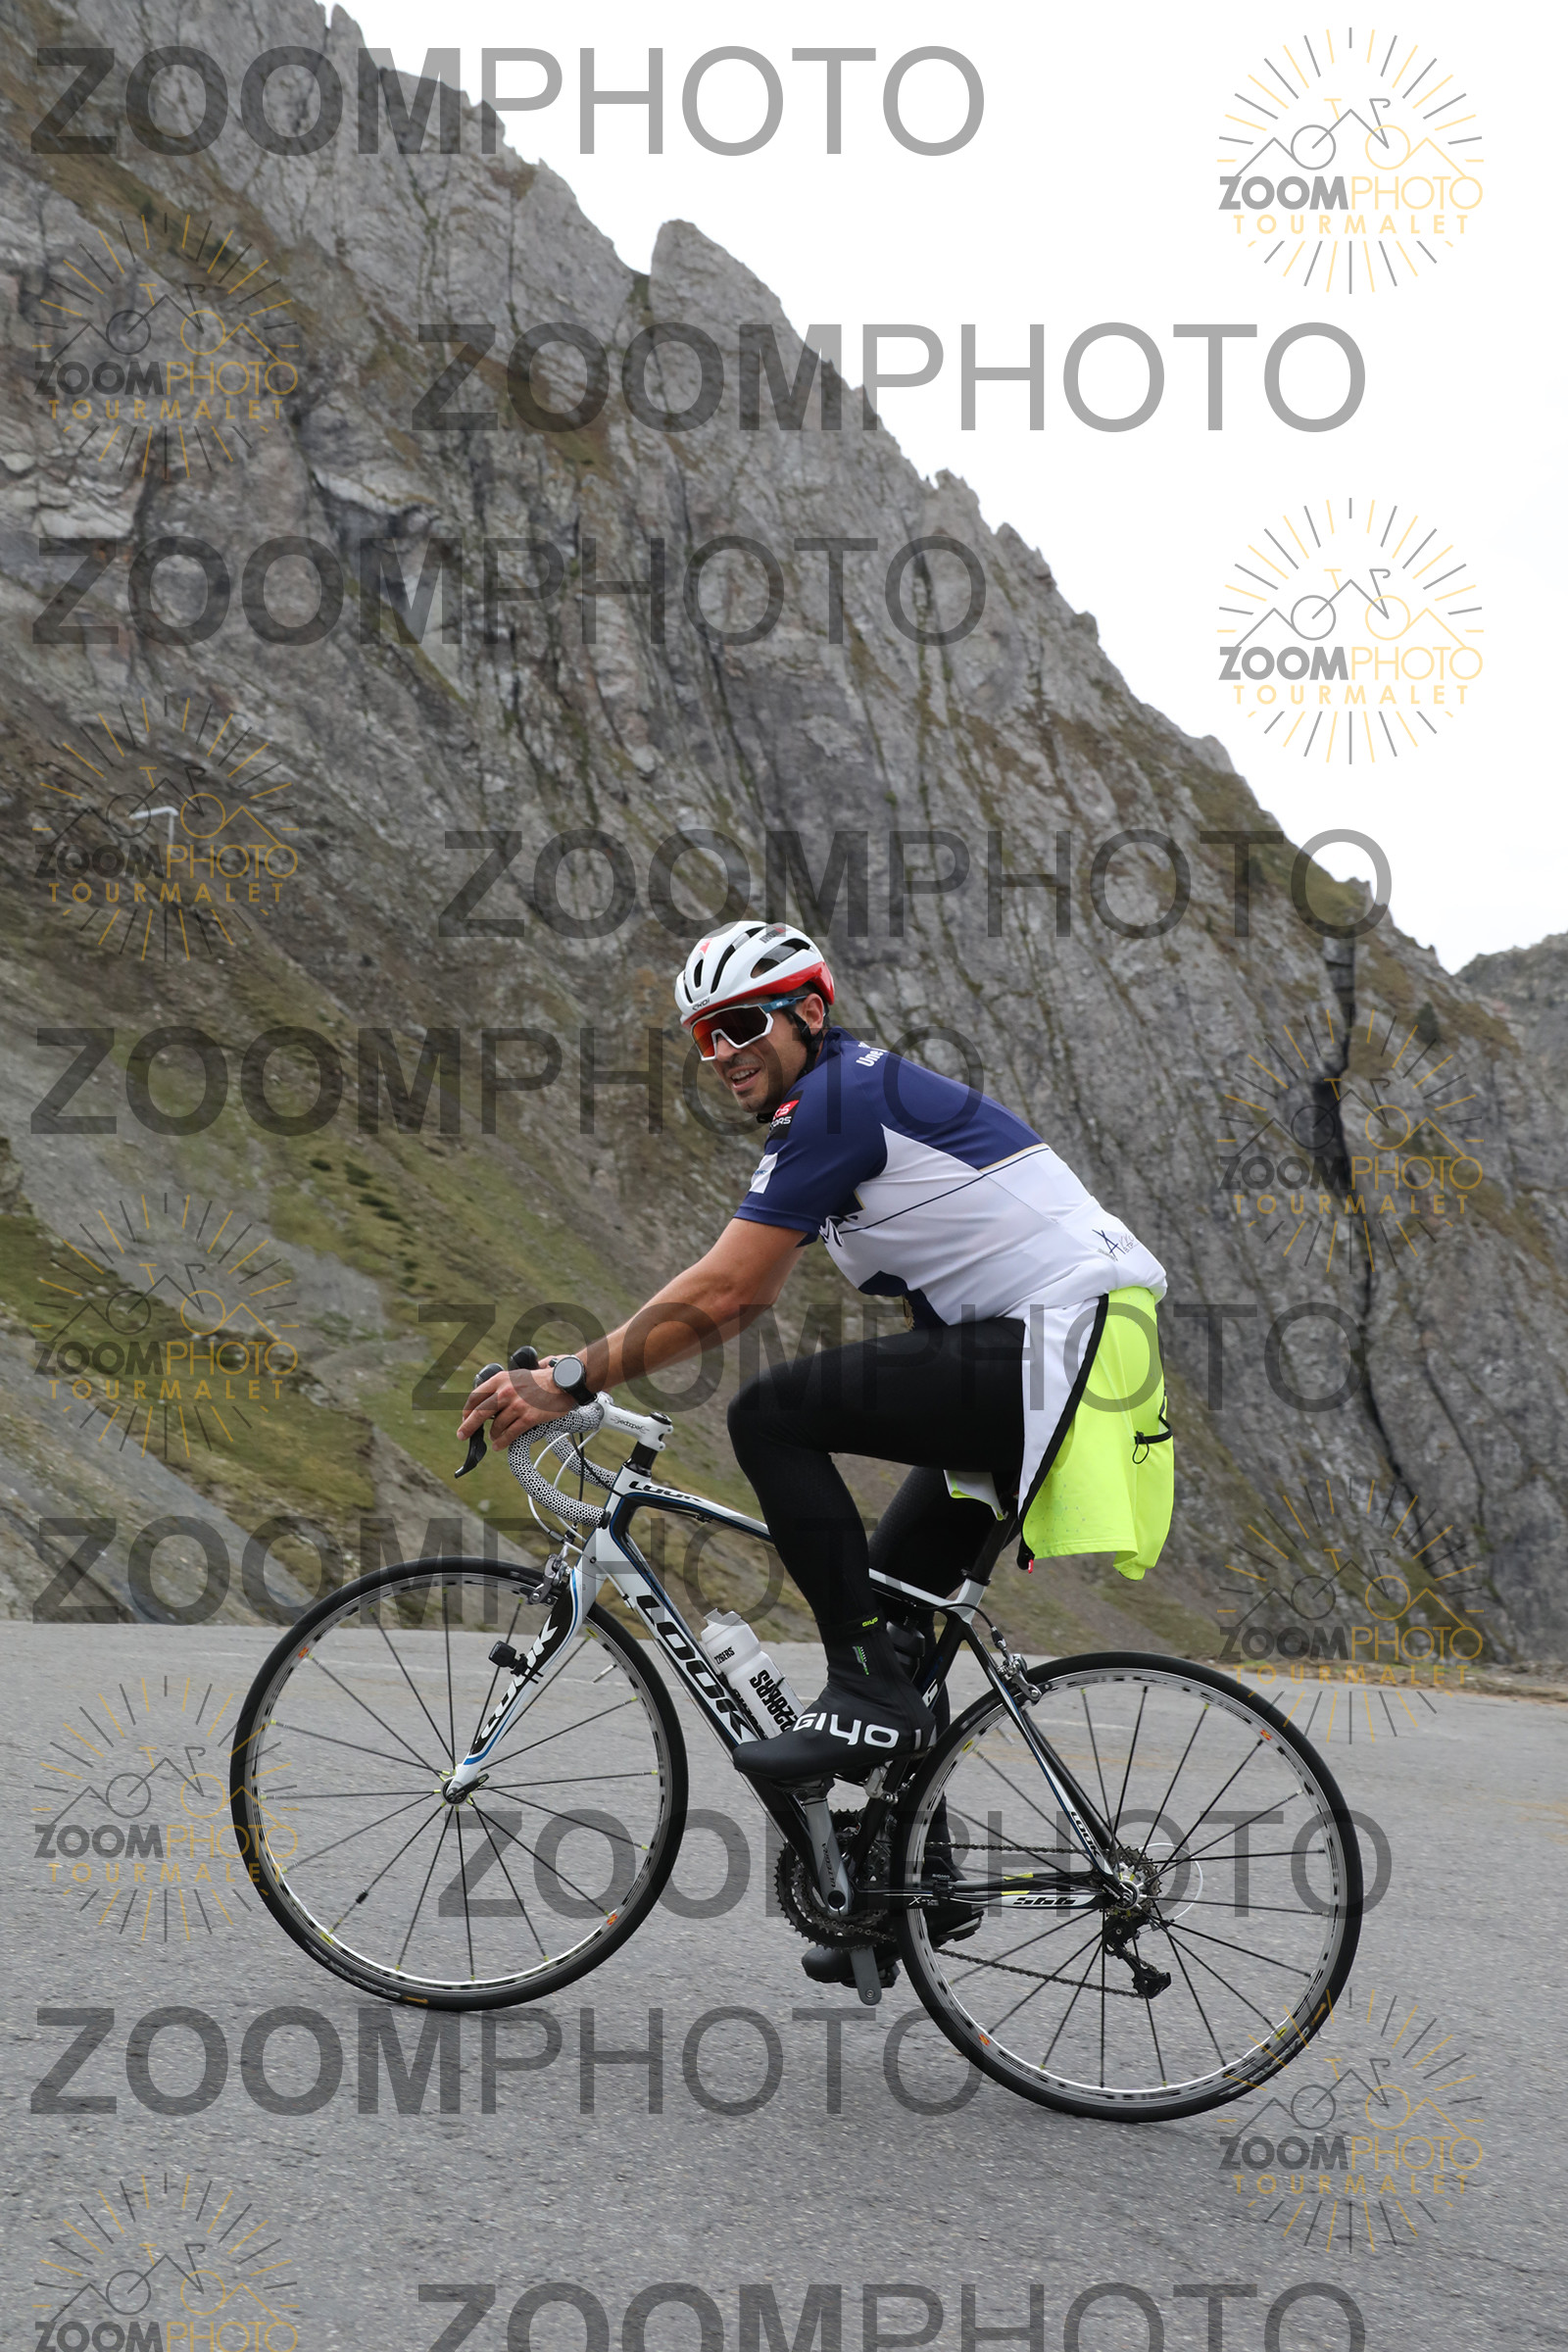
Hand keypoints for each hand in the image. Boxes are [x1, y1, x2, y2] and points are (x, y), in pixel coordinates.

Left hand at [457, 1360, 575, 1450]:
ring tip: (493, 1438)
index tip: (465, 1418)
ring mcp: (517, 1405)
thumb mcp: (516, 1377)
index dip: (467, 1410)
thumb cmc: (541, 1381)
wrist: (563, 1383)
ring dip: (492, 1435)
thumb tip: (487, 1406)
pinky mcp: (528, 1417)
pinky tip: (499, 1446)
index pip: (475, 1396)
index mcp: (500, 1380)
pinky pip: (510, 1434)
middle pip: (479, 1413)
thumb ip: (501, 1388)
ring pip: (496, 1426)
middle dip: (468, 1427)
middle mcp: (506, 1392)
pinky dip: (502, 1442)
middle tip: (462, 1435)